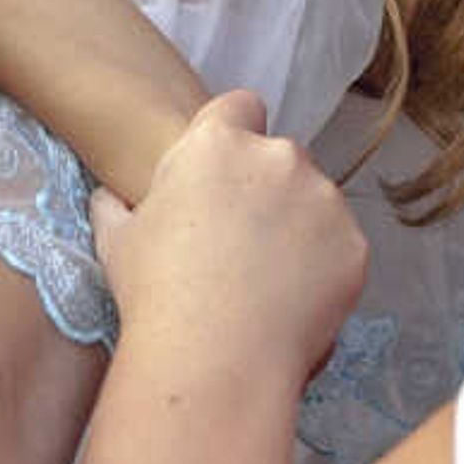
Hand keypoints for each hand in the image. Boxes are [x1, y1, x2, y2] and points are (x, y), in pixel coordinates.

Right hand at [89, 93, 365, 384]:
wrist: (214, 356)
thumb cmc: (155, 294)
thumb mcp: (116, 240)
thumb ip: (114, 206)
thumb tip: (110, 198)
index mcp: (217, 143)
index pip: (240, 107)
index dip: (236, 136)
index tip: (227, 176)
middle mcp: (278, 156)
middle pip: (281, 158)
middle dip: (268, 190)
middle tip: (242, 244)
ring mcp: (323, 198)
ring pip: (316, 202)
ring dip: (299, 227)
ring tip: (266, 281)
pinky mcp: (353, 243)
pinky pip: (341, 246)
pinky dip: (325, 268)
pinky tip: (292, 302)